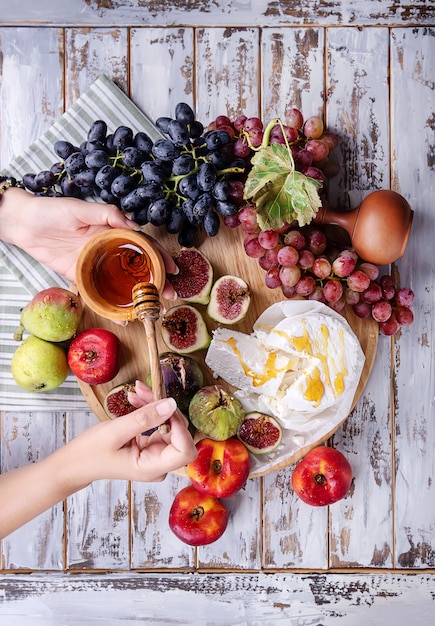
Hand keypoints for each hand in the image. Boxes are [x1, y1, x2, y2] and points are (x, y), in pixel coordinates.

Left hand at [0, 188, 176, 297]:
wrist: (24, 224)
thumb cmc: (53, 211)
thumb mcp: (81, 208)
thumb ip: (107, 214)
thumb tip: (133, 225)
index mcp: (113, 231)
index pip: (143, 245)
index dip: (159, 256)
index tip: (172, 269)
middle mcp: (108, 249)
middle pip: (137, 268)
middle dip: (155, 281)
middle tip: (168, 296)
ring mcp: (96, 265)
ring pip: (122, 283)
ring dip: (137, 297)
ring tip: (150, 310)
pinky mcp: (81, 277)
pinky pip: (99, 293)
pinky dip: (110, 306)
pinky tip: (122, 317)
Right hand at [63, 381, 196, 484]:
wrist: (75, 463)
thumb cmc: (90, 453)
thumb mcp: (116, 432)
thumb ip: (144, 419)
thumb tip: (171, 404)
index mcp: (152, 468)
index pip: (185, 450)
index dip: (180, 427)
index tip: (163, 406)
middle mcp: (159, 464)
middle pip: (178, 433)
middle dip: (164, 408)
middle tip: (143, 390)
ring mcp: (156, 455)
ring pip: (169, 424)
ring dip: (155, 405)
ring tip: (136, 391)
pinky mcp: (151, 446)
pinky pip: (159, 424)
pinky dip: (149, 410)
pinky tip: (136, 398)